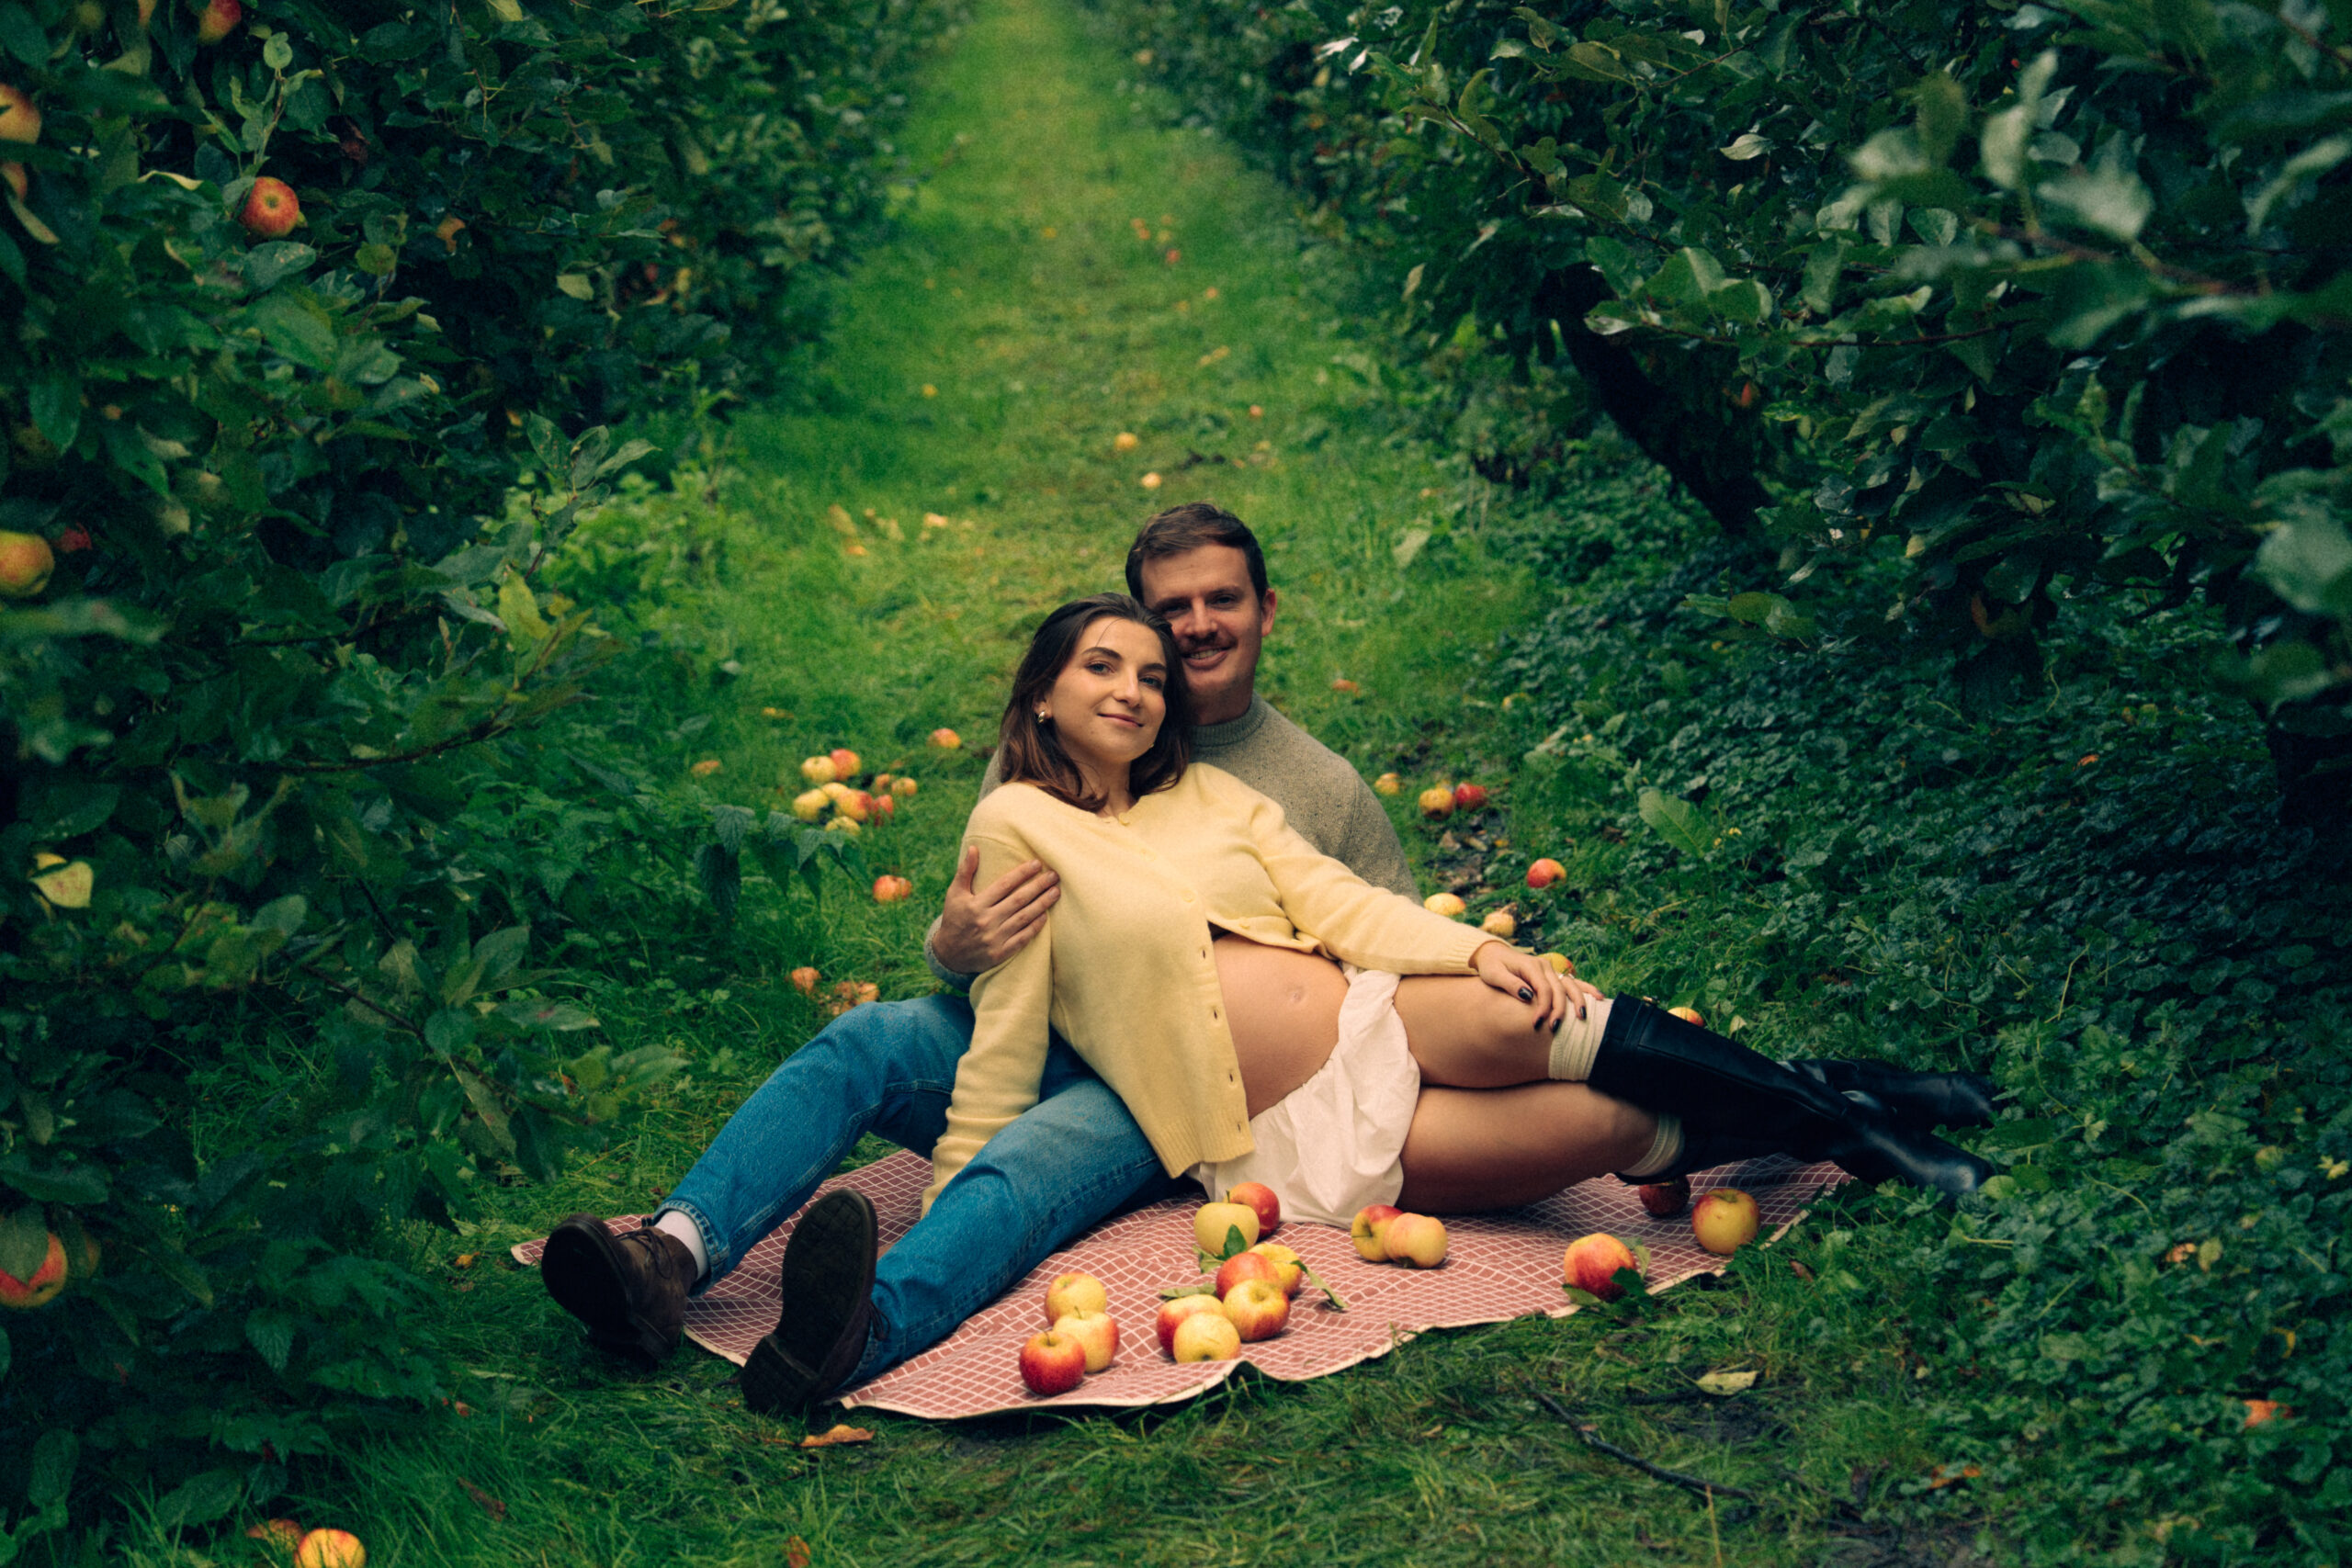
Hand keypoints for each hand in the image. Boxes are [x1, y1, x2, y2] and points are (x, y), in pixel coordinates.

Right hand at [932, 845, 1060, 973]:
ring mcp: (994, 938)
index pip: (1004, 885)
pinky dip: (1035, 926)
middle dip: (1038, 886)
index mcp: (976, 904)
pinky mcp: (1000, 953)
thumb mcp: (955, 894)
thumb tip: (974, 848)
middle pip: (1018, 900)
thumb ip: (965, 871)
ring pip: (1023, 918)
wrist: (949, 955)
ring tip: (1056, 892)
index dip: (1022, 873)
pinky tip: (1046, 915)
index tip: (1037, 863)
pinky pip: (1022, 938)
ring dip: (1042, 904)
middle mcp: (986, 920)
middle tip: (1054, 875)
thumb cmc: (954, 919)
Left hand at [1471, 941, 1603, 1030]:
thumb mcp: (1494, 974)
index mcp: (1531, 966)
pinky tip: (1599, 998)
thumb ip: (1510, 984)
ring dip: (1578, 1001)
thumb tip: (1528, 996)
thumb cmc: (1492, 966)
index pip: (1544, 989)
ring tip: (1583, 1017)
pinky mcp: (1553, 974)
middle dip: (1559, 1010)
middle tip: (1554, 1028)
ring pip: (1570, 985)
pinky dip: (1586, 989)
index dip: (1543, 1007)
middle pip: (1559, 989)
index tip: (1537, 1023)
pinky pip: (1572, 982)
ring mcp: (1551, 969)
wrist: (1493, 954)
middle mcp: (1545, 966)